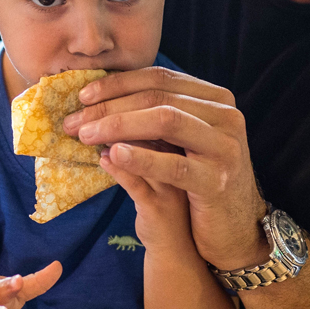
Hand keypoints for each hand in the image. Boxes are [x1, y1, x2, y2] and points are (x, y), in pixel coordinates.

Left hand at [64, 67, 267, 270]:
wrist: (234, 229)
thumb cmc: (199, 181)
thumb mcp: (184, 142)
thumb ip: (158, 116)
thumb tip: (101, 97)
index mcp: (217, 101)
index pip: (161, 79)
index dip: (119, 84)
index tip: (83, 95)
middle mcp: (227, 118)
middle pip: (158, 99)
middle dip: (110, 107)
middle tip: (75, 121)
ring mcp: (225, 150)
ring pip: (166, 122)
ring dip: (118, 126)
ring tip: (86, 135)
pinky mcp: (216, 184)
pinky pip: (173, 166)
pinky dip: (139, 158)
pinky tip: (111, 156)